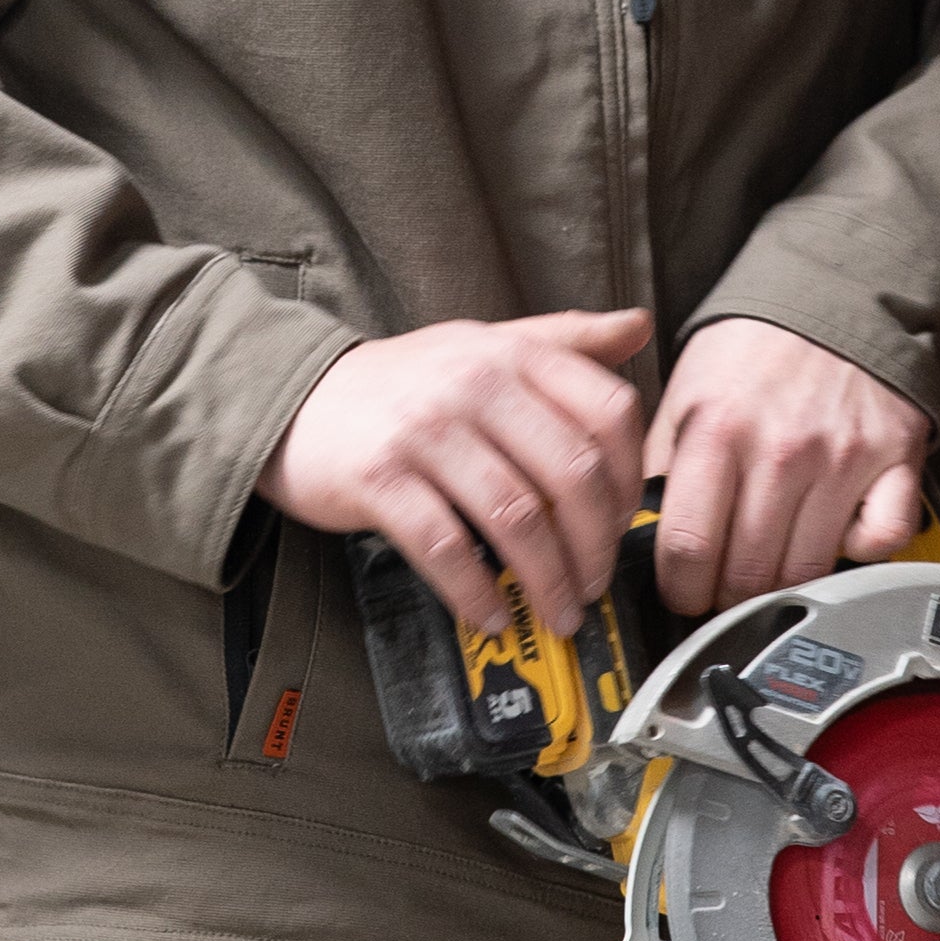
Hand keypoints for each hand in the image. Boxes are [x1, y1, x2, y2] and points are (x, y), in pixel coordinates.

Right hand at [258, 308, 650, 638]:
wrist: (299, 398)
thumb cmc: (408, 383)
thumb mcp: (487, 344)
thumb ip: (565, 339)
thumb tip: (640, 325)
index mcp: (511, 352)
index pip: (608, 411)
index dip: (629, 478)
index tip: (622, 523)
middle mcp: (474, 383)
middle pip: (571, 474)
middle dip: (595, 546)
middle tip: (594, 586)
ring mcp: (425, 430)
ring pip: (517, 517)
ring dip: (547, 580)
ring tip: (557, 613)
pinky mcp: (379, 477)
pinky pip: (446, 546)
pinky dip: (476, 592)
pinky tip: (491, 614)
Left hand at [645, 317, 927, 616]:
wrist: (835, 295)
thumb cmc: (755, 348)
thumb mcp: (685, 388)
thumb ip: (661, 458)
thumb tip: (639, 528)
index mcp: (716, 429)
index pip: (686, 548)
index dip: (677, 588)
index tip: (680, 590)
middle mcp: (780, 449)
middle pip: (746, 575)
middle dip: (725, 595)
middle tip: (722, 583)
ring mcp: (842, 459)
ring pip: (806, 572)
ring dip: (782, 584)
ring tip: (767, 563)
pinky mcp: (894, 461)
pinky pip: (881, 541)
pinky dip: (859, 552)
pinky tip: (836, 533)